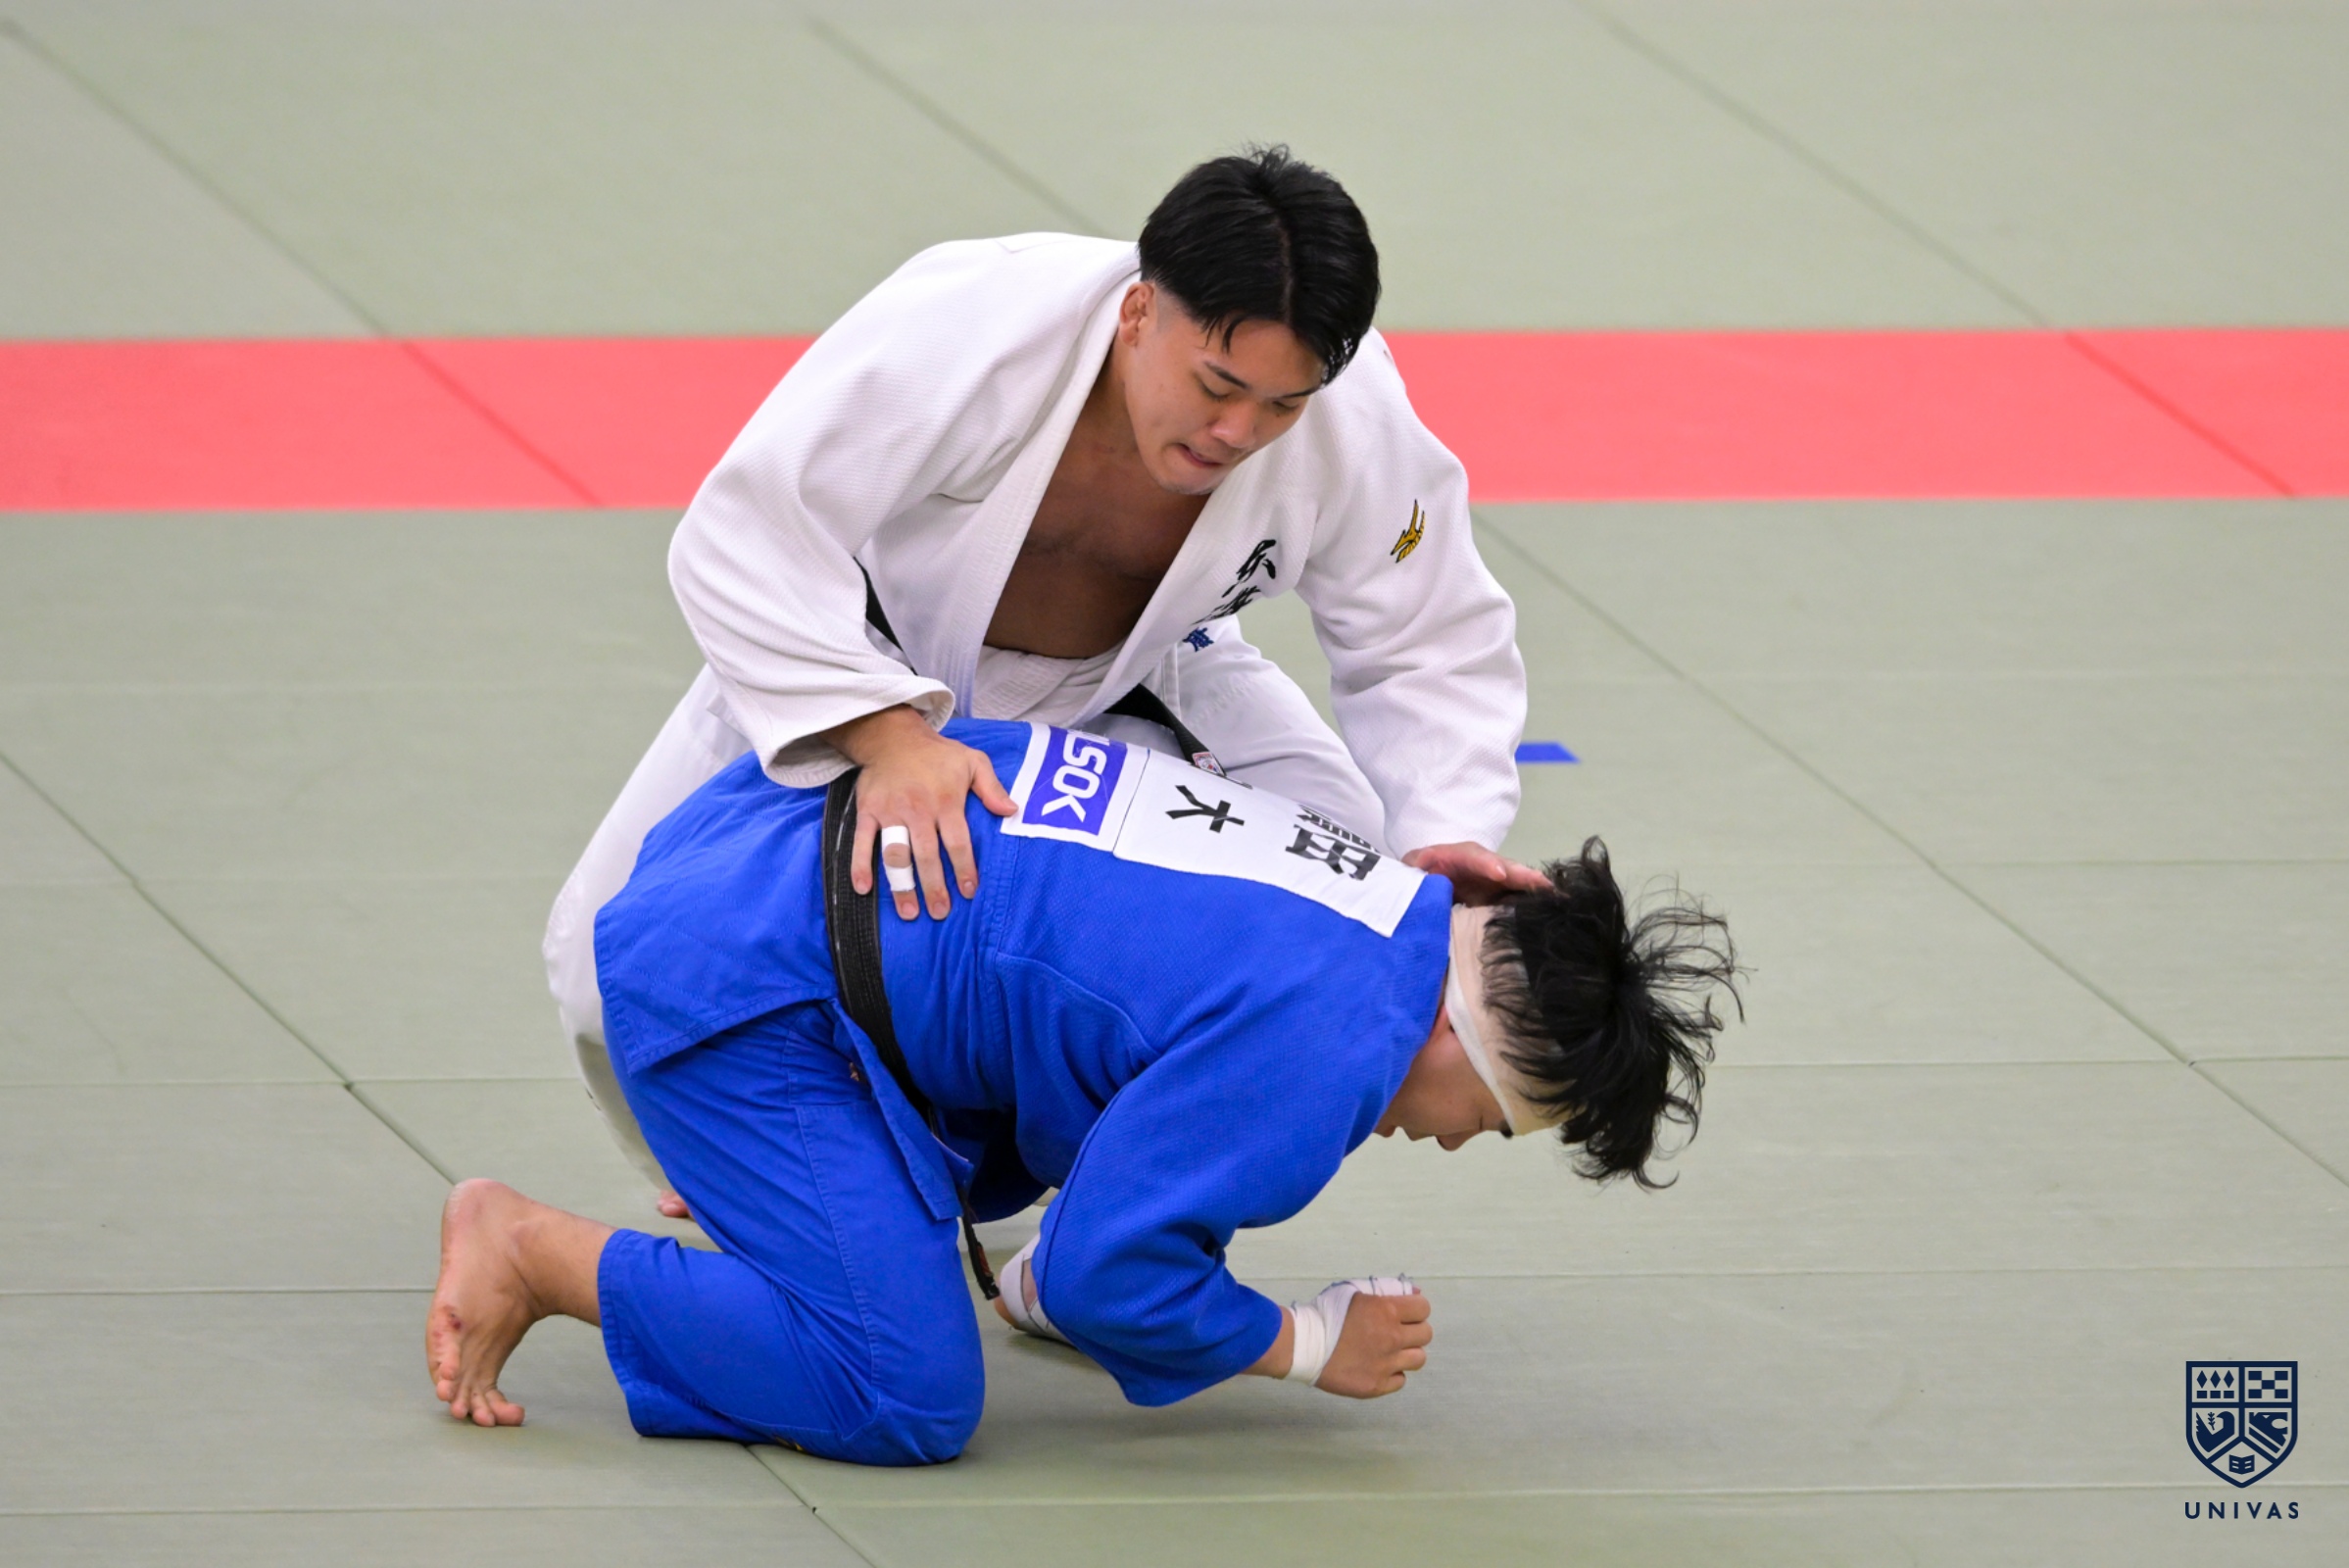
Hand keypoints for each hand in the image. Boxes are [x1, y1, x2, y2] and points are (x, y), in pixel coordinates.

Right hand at [824, 707, 1015, 919]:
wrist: (893, 736)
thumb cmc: (938, 754)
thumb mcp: (973, 761)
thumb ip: (992, 788)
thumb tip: (1012, 810)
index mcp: (946, 800)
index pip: (957, 842)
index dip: (964, 868)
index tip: (968, 892)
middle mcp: (917, 809)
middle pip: (926, 855)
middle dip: (933, 887)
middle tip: (940, 912)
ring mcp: (890, 811)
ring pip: (895, 854)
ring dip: (901, 885)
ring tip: (909, 912)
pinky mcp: (868, 810)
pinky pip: (862, 841)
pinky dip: (859, 865)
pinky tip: (863, 889)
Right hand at [1317, 1287, 1432, 1398]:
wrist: (1303, 1346)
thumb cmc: (1326, 1314)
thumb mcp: (1353, 1291)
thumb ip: (1384, 1290)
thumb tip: (1412, 1294)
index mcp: (1386, 1311)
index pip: (1423, 1308)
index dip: (1415, 1309)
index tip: (1405, 1313)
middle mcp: (1392, 1337)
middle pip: (1425, 1334)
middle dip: (1414, 1330)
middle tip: (1397, 1331)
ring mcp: (1386, 1364)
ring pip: (1418, 1359)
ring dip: (1406, 1353)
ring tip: (1389, 1351)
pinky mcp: (1377, 1385)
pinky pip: (1400, 1380)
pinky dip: (1392, 1373)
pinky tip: (1378, 1367)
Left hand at [1403, 841, 1548, 904]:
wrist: (1424, 888)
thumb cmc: (1418, 876)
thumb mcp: (1412, 870)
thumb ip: (1416, 870)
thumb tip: (1422, 871)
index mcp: (1457, 856)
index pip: (1473, 856)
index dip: (1486, 864)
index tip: (1499, 874)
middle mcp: (1480, 866)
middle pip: (1504, 867)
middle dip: (1522, 875)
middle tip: (1542, 885)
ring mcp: (1493, 882)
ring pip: (1516, 882)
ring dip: (1534, 889)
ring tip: (1556, 896)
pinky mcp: (1498, 898)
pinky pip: (1517, 898)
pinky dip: (1533, 903)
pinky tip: (1552, 908)